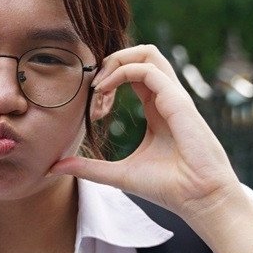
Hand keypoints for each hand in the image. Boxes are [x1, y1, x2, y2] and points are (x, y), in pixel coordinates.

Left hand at [49, 45, 239, 219]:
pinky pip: (149, 70)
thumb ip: (88, 167)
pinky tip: (106, 92)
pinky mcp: (178, 102)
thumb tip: (54, 167)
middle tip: (92, 86)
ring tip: (99, 85)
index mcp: (156, 107)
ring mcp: (173, 96)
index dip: (108, 77)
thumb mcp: (118, 174)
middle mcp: (166, 97)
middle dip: (111, 61)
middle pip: (141, 55)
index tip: (93, 103)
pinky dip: (123, 72)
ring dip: (117, 60)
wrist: (199, 199)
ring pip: (148, 53)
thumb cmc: (167, 188)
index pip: (133, 72)